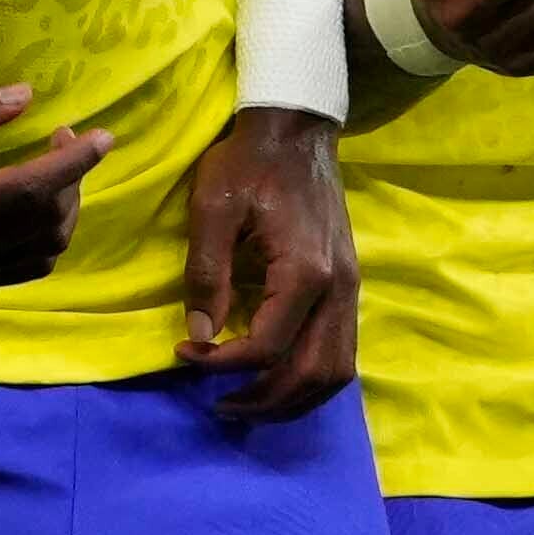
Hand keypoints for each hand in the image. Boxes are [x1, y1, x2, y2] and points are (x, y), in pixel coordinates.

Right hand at [0, 83, 107, 289]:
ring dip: (63, 210)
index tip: (103, 137)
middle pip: (48, 222)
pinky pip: (28, 267)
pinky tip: (35, 206)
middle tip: (60, 140)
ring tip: (52, 172)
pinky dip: (46, 237)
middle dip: (70, 179)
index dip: (75, 163)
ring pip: (45, 251)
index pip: (32, 189)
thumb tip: (25, 96)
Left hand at [181, 105, 358, 420]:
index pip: (266, 346)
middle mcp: (338, 290)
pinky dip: (310, 377)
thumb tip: (199, 333)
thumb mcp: (213, 210)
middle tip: (219, 404)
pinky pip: (340, 352)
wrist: (296, 130)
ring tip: (249, 401)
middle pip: (312, 375)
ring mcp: (350, 291)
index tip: (183, 353)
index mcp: (304, 272)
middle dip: (264, 400)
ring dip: (293, 398)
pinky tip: (275, 375)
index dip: (221, 362)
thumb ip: (206, 275)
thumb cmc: (248, 163)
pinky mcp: (349, 287)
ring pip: (336, 372)